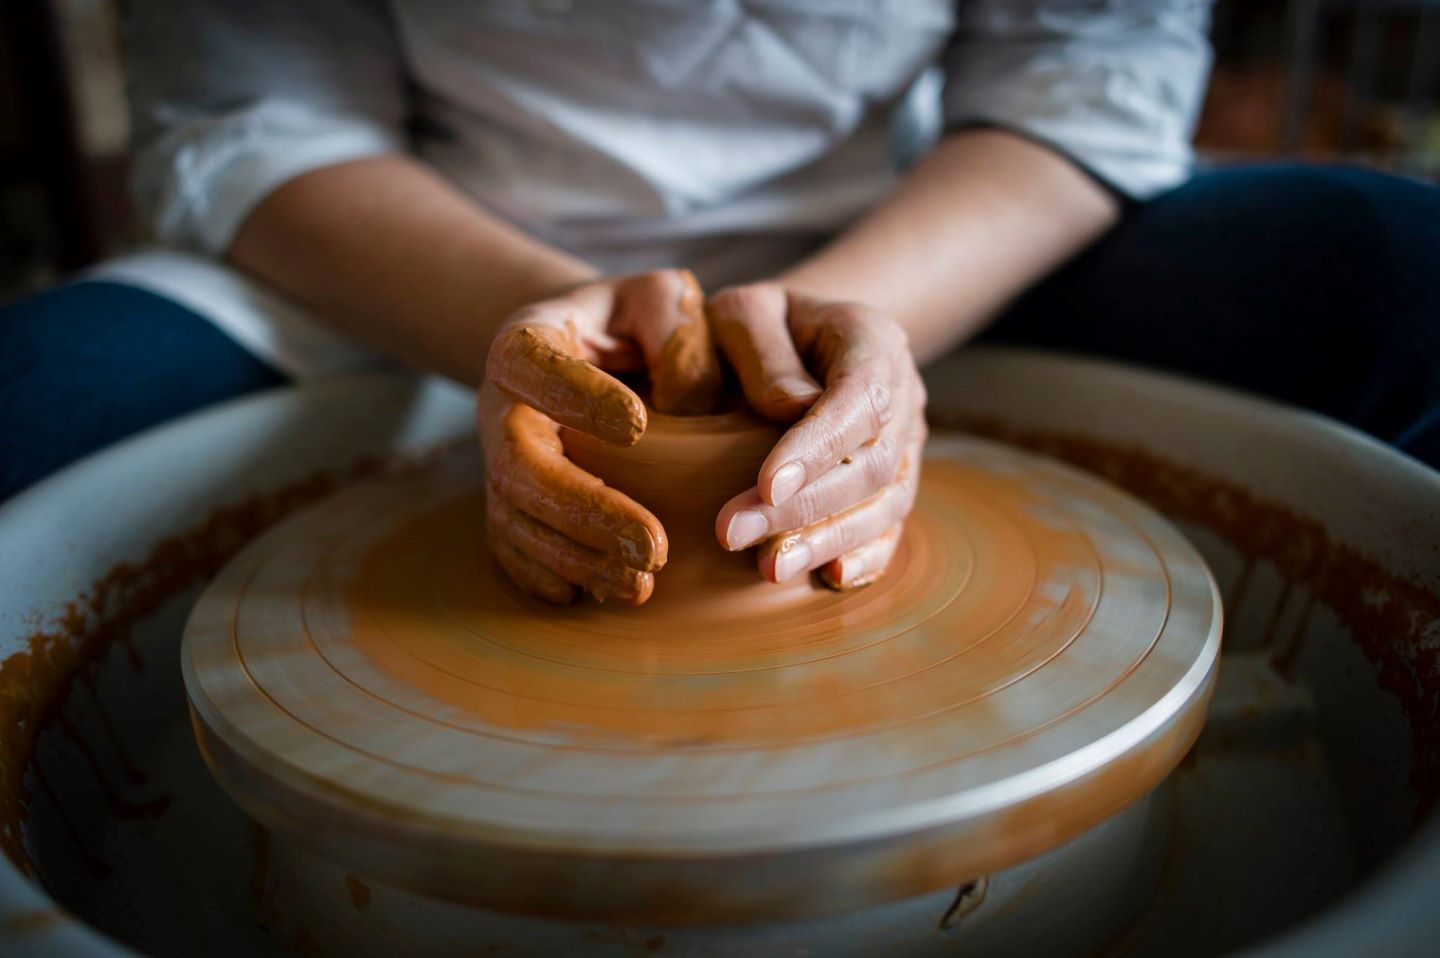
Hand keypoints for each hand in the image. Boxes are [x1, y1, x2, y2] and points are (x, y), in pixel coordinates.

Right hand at [479, 269, 721, 603]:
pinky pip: (511, 548)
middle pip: (519, 463)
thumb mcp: (664, 300)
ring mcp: (498, 461)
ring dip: (575, 558)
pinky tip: (591, 597)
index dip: (575, 395)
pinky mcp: (508, 504)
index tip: (638, 424)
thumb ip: (680, 335)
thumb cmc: (637, 322)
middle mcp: (501, 406)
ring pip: (516, 517)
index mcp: (528, 341)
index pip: (532, 362)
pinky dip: (544, 576)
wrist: (589, 349)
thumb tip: (689, 407)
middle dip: (583, 510)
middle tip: (653, 547)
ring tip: (641, 584)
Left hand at [708, 283, 926, 588]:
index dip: (817, 447)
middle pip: (871, 463)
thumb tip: (787, 409)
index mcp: (872, 340)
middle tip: (732, 533)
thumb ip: (761, 349)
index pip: (858, 399)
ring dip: (827, 540)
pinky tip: (829, 579)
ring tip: (769, 567)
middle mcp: (903, 393)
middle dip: (803, 506)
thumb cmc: (761, 322)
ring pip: (885, 503)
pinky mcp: (895, 480)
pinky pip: (892, 525)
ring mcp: (906, 441)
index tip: (765, 484)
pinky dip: (867, 556)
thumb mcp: (745, 309)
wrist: (804, 332)